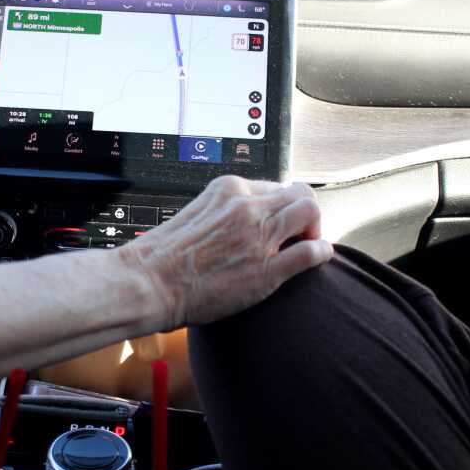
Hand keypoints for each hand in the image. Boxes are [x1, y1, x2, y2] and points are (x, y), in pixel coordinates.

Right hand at [118, 175, 332, 329]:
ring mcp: (259, 236)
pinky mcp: (267, 269)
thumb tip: (238, 223)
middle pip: (299, 194)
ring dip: (315, 227)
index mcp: (228, 189)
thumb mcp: (194, 215)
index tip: (279, 220)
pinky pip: (311, 252)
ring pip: (310, 213)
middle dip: (305, 212)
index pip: (273, 186)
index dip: (281, 205)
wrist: (148, 283)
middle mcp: (247, 206)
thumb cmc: (162, 257)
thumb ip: (221, 213)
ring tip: (308, 243)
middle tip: (300, 231)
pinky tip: (319, 257)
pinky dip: (321, 252)